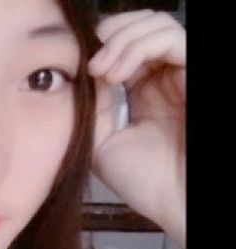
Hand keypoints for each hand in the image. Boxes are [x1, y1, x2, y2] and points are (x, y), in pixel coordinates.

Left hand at [89, 10, 184, 248]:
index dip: (98, 48)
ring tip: (100, 70)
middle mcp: (164, 78)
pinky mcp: (195, 72)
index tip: (75, 68)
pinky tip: (115, 73)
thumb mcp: (103, 145)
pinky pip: (170, 37)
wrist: (177, 203)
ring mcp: (181, 73)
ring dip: (120, 40)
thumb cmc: (147, 183)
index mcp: (145, 94)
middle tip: (88, 63)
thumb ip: (93, 109)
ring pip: (154, 25)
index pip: (123, 50)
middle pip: (138, 28)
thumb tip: (79, 75)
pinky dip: (138, 46)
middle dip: (107, 36)